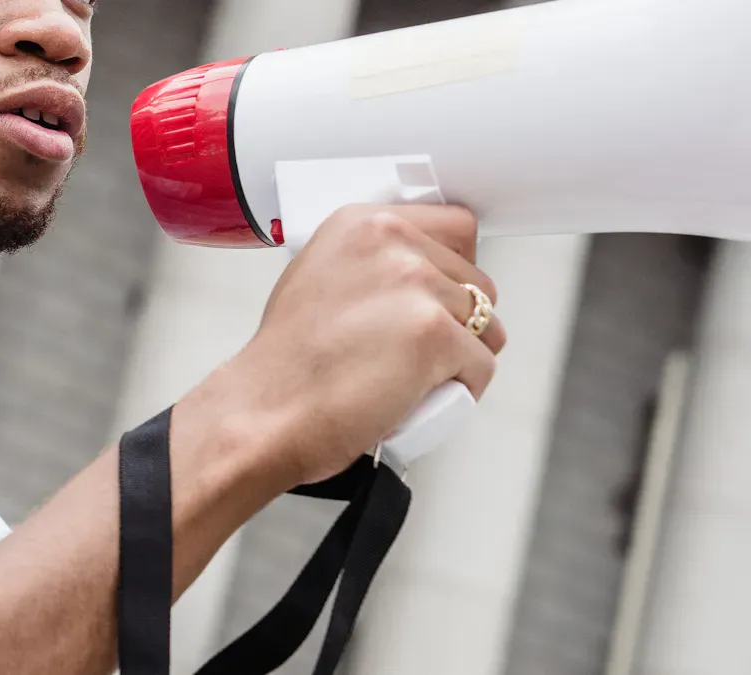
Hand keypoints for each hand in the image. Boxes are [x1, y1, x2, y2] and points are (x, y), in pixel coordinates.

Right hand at [213, 205, 505, 486]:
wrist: (264, 414)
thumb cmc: (286, 364)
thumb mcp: (318, 276)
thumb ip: (371, 263)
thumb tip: (420, 273)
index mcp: (362, 222)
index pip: (457, 227)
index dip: (453, 271)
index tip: (434, 298)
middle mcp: (391, 242)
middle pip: (478, 281)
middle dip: (458, 322)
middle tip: (411, 352)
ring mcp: (415, 286)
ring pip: (486, 326)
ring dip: (460, 358)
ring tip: (410, 376)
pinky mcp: (434, 334)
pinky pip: (482, 366)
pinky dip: (461, 391)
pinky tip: (417, 397)